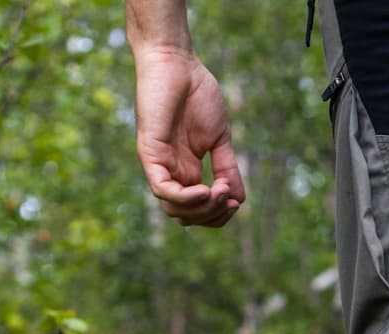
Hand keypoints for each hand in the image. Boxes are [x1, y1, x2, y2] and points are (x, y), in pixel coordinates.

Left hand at [132, 47, 244, 226]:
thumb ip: (227, 167)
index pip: (198, 209)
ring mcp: (159, 164)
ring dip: (202, 208)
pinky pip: (162, 189)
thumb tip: (239, 199)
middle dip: (212, 214)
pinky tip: (205, 190)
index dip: (218, 214)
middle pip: (187, 215)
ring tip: (220, 192)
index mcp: (186, 169)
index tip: (236, 200)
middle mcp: (171, 171)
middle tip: (229, 196)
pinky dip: (184, 198)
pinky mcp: (149, 153)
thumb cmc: (197, 94)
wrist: (176, 63)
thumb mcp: (219, 138)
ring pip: (174, 208)